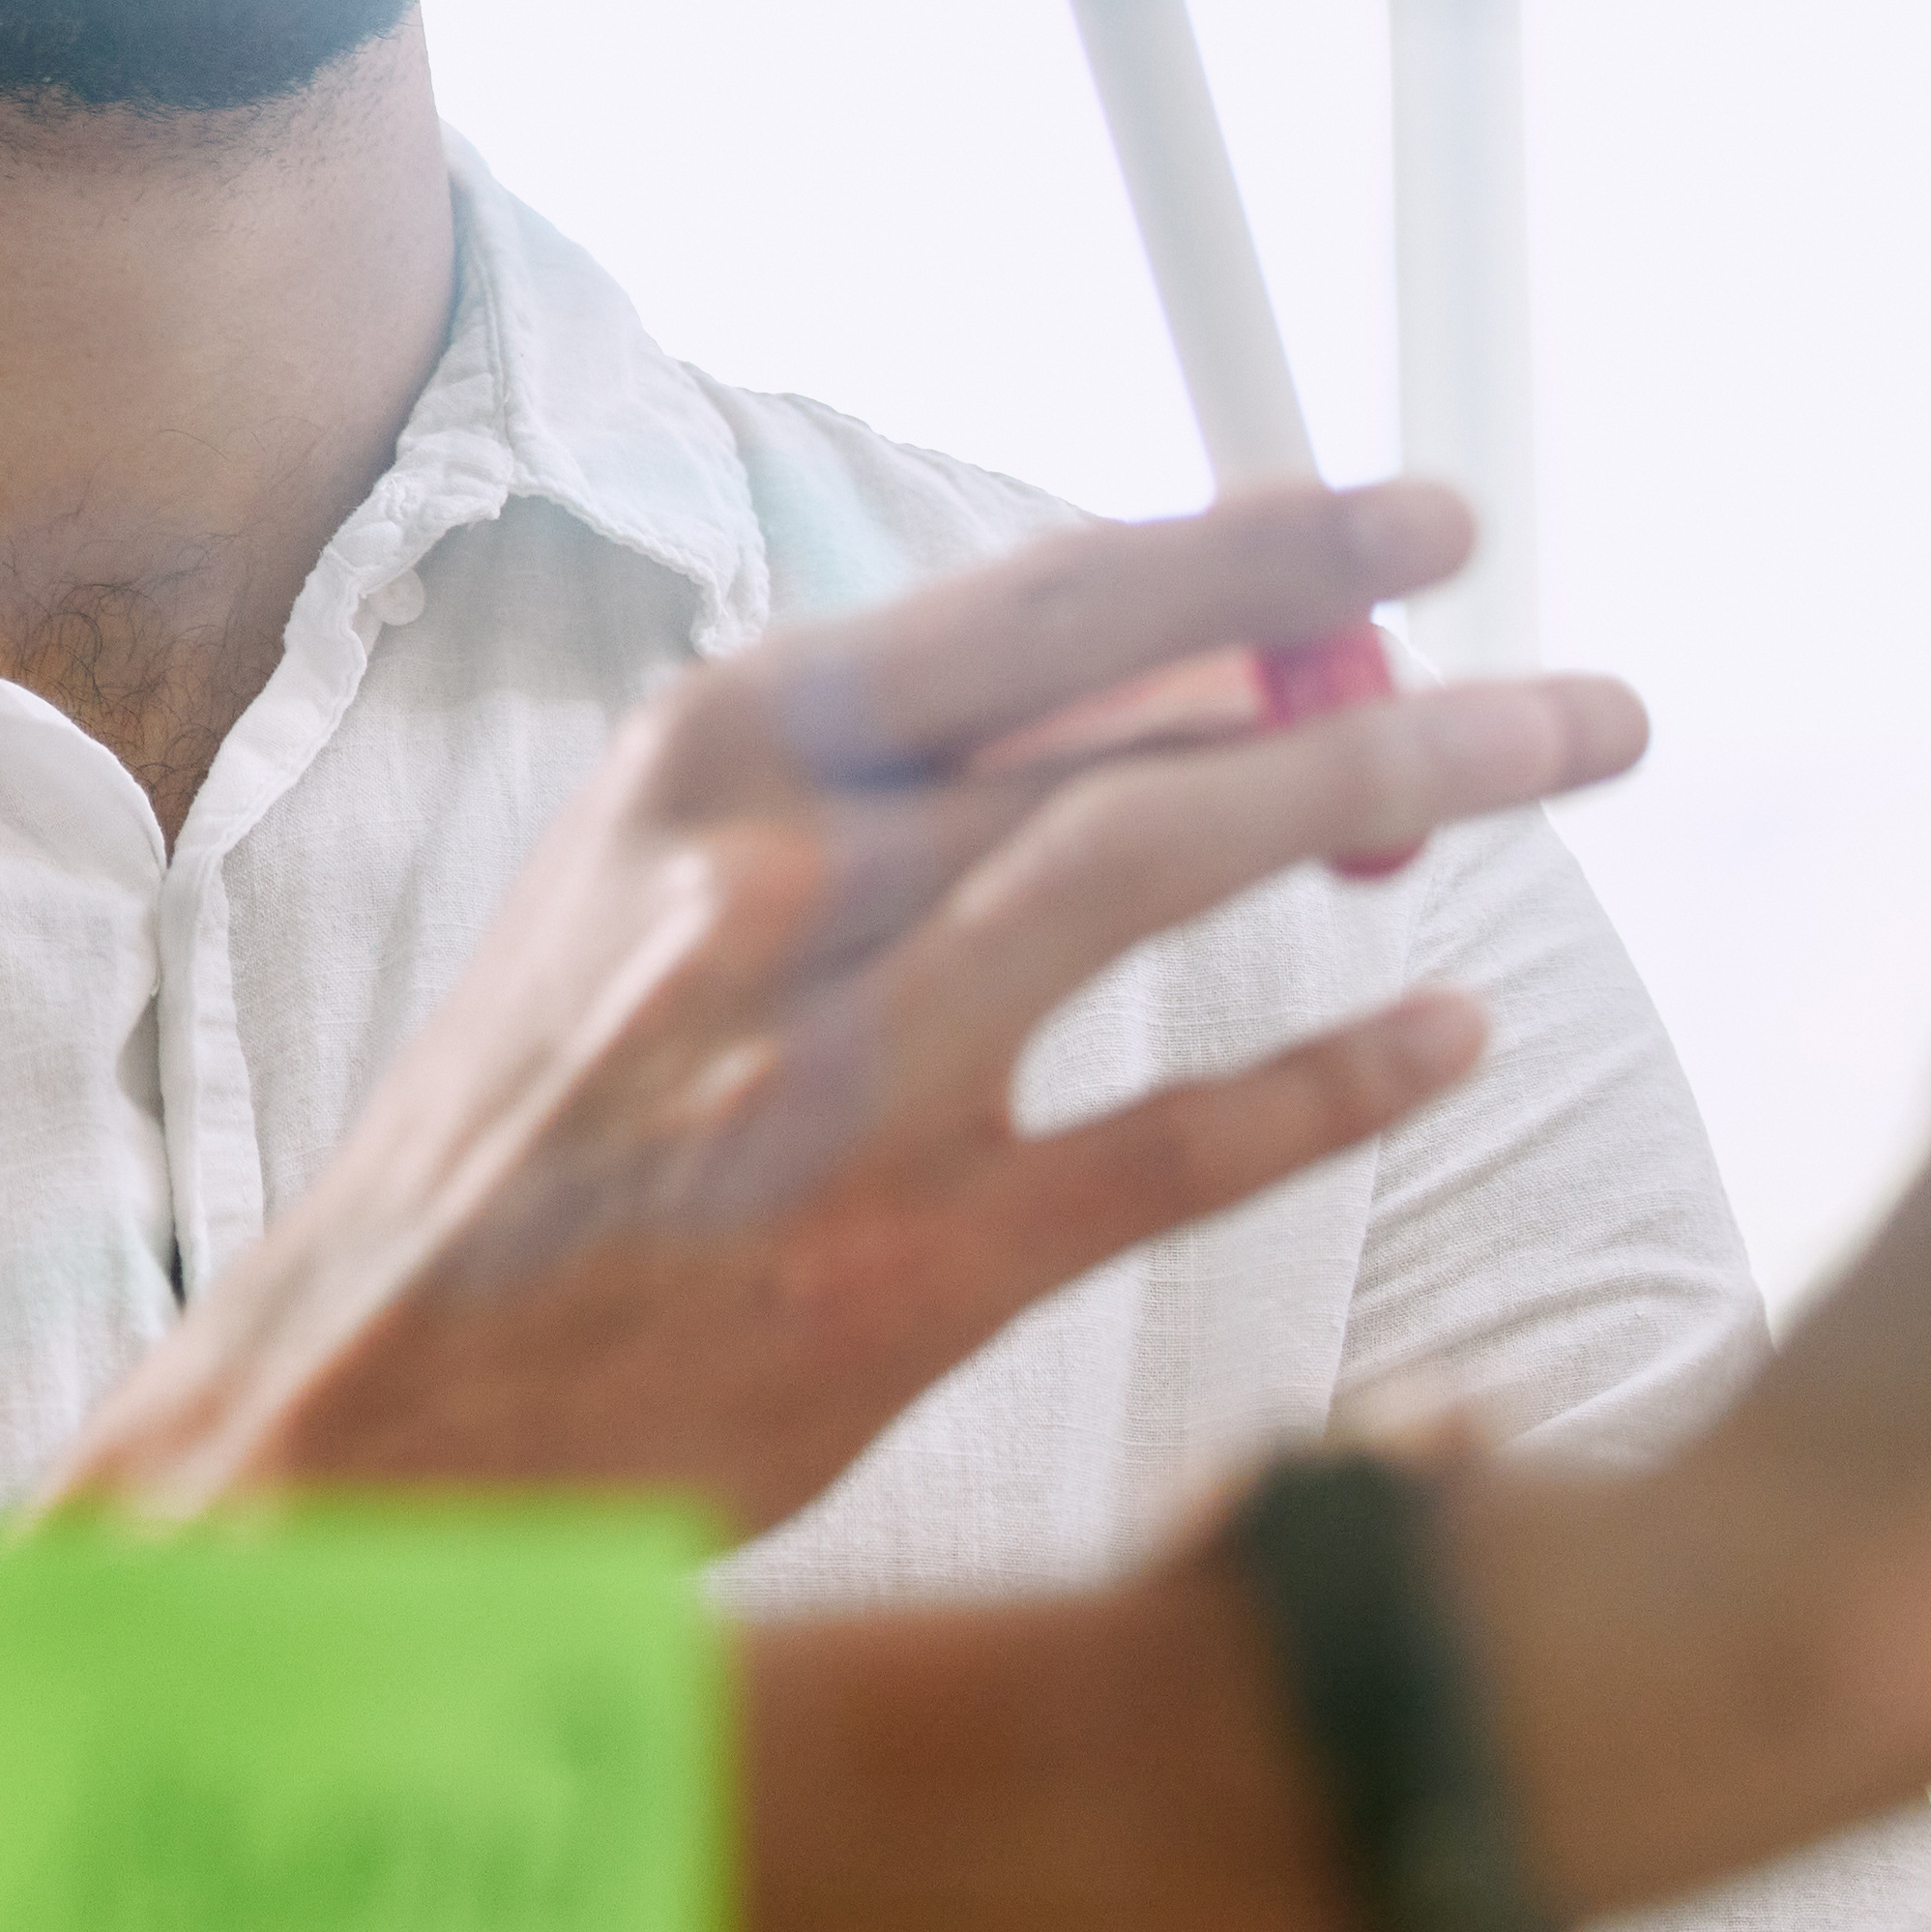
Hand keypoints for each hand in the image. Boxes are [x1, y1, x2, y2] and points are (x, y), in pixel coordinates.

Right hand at [55, 483, 1643, 1543]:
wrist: (375, 1406)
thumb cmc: (537, 1140)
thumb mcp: (650, 893)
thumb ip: (874, 792)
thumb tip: (1151, 695)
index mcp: (714, 757)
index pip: (1038, 603)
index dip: (1251, 549)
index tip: (1406, 526)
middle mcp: (778, 876)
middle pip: (1138, 716)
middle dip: (1372, 657)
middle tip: (1555, 665)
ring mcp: (843, 1065)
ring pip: (1168, 862)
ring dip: (1388, 795)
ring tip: (1554, 761)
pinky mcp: (904, 1261)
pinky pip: (1177, 1143)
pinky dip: (1333, 1082)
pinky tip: (1443, 1038)